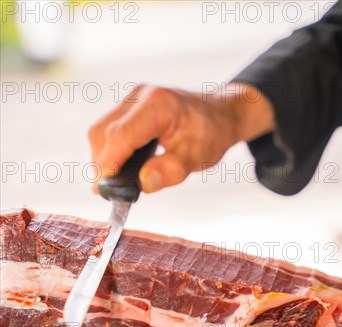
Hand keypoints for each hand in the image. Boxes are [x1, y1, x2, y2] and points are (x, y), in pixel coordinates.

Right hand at [89, 83, 274, 192]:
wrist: (219, 114)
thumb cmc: (210, 133)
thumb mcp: (196, 158)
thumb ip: (170, 171)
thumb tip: (144, 182)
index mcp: (158, 105)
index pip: (121, 135)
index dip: (108, 163)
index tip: (102, 189)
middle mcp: (140, 96)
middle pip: (104, 133)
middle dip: (103, 165)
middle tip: (110, 192)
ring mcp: (132, 99)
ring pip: (101, 131)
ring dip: (103, 159)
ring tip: (116, 182)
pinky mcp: (128, 106)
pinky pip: (107, 129)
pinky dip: (109, 151)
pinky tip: (119, 168)